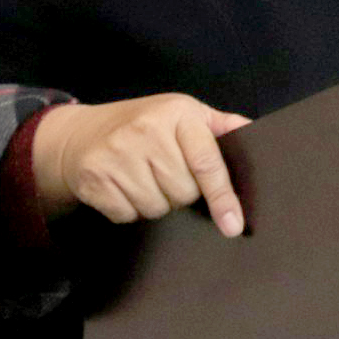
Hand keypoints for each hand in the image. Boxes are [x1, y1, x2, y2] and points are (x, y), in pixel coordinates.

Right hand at [30, 94, 249, 236]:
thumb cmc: (143, 125)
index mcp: (177, 113)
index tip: (233, 224)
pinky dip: (129, 209)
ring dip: (155, 202)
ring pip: (157, 208)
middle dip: (181, 193)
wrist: (78, 134)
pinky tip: (123, 187)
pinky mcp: (94, 178)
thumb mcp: (184, 114)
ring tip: (144, 178)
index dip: (222, 196)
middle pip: (183, 192)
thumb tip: (261, 136)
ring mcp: (116, 154)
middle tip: (166, 174)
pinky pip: (128, 215)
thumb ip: (221, 126)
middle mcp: (146, 130)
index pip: (206, 162)